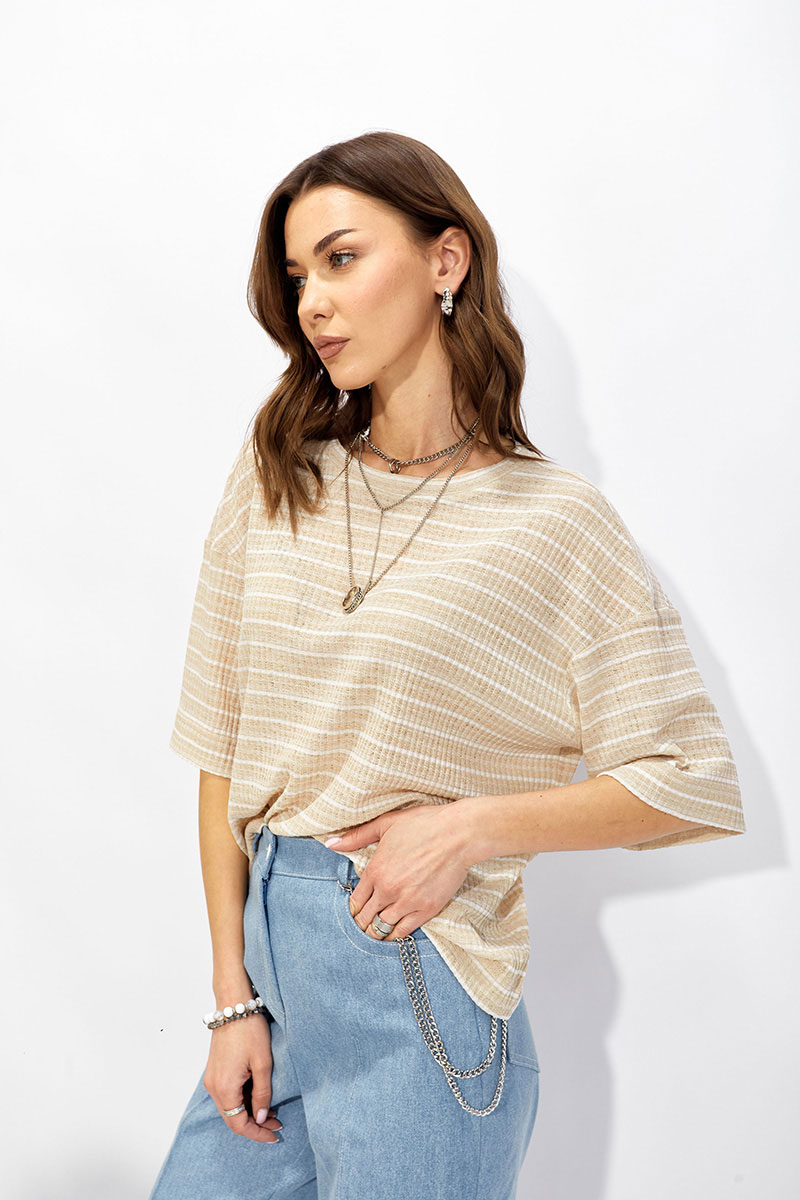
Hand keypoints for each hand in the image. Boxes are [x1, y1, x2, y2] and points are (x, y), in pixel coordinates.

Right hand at [203, 1014, 282, 1142]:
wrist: (234, 1005)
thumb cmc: (249, 1030)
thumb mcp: (263, 1064)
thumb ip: (262, 1094)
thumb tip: (262, 1118)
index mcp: (224, 1088)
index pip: (239, 1124)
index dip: (257, 1134)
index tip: (275, 1135)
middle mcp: (213, 1087)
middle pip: (232, 1119)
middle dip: (255, 1125)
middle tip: (278, 1124)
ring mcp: (212, 1078)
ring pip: (229, 1108)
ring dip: (249, 1113)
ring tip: (272, 1111)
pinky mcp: (214, 1071)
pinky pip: (227, 1095)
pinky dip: (242, 1101)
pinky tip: (258, 1097)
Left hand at [326, 803, 471, 940]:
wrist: (459, 833)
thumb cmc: (424, 824)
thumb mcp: (386, 824)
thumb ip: (357, 836)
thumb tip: (330, 843)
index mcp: (376, 870)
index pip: (355, 900)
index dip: (354, 906)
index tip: (357, 908)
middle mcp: (388, 890)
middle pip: (365, 918)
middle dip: (361, 922)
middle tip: (363, 923)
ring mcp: (408, 902)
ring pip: (382, 928)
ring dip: (376, 930)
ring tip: (376, 930)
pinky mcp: (427, 909)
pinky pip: (404, 932)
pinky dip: (395, 935)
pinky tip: (393, 932)